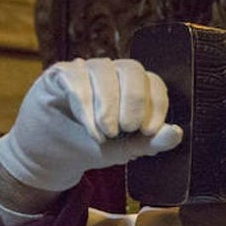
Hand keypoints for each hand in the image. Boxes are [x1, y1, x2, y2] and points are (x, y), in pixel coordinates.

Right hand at [0, 58, 182, 192]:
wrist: (50, 156)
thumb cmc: (90, 146)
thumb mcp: (124, 149)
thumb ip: (151, 141)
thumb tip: (176, 133)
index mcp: (132, 87)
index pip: (153, 82)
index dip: (156, 105)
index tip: (149, 131)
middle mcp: (111, 73)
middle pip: (132, 69)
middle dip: (133, 100)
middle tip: (125, 129)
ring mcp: (85, 70)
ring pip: (104, 71)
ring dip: (107, 105)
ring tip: (104, 134)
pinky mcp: (60, 74)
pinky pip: (76, 78)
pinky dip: (85, 105)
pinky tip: (88, 127)